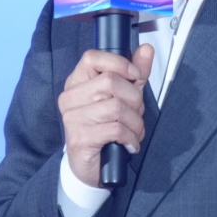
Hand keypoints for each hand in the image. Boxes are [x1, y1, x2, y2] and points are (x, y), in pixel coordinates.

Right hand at [57, 44, 154, 187]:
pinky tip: (129, 144)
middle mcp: (70, 97)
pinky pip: (116, 129)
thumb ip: (135, 74)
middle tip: (136, 114)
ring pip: (117, 107)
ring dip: (135, 123)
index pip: (92, 57)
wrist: (90, 168)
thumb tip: (146, 49)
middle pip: (110, 81)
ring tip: (134, 132)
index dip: (118, 63)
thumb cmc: (105, 128)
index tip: (134, 76)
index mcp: (77, 82)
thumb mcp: (123, 98)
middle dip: (134, 99)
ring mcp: (72, 118)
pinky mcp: (80, 138)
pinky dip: (131, 138)